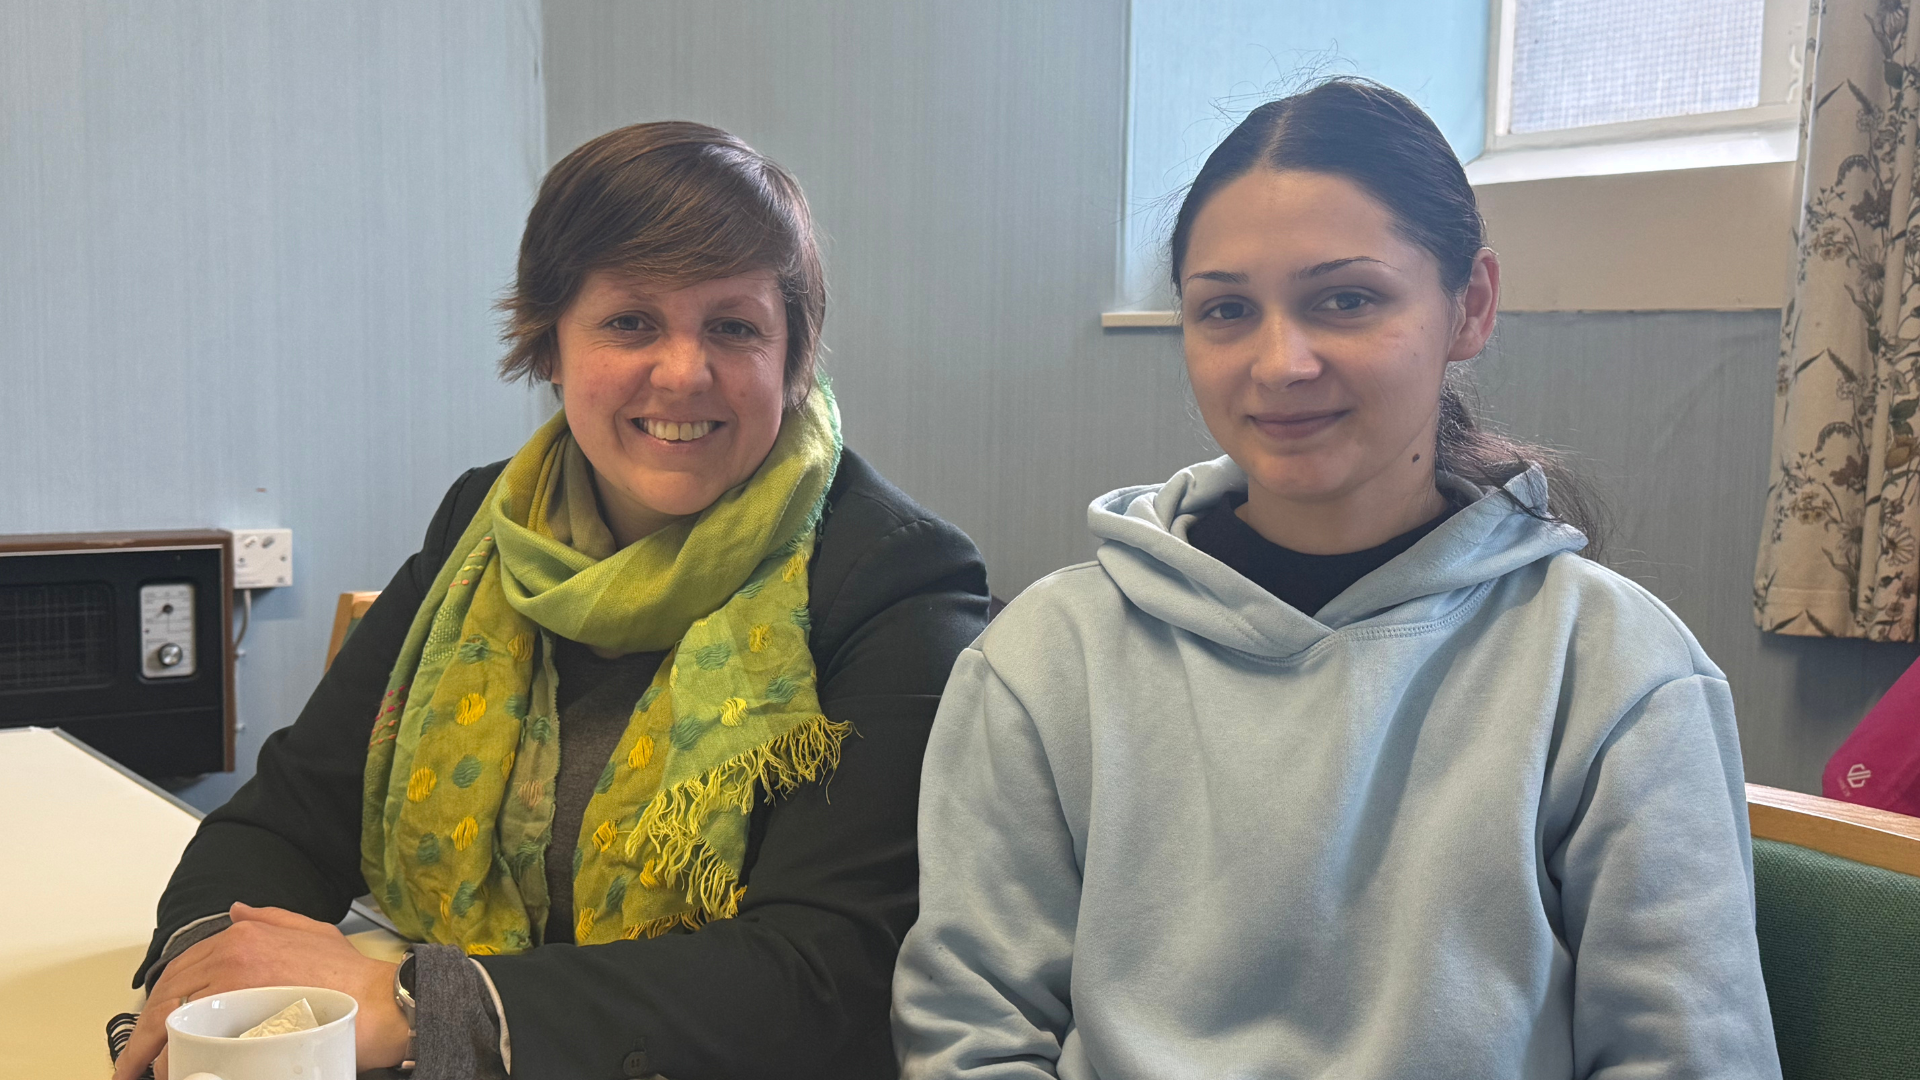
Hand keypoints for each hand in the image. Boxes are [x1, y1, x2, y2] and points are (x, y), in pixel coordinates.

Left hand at [110, 902, 409, 1079]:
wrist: (381, 1003)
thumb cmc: (353, 977)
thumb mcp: (312, 931)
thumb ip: (270, 917)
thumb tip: (237, 911)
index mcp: (244, 937)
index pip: (180, 969)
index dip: (159, 1002)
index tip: (150, 1024)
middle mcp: (232, 957)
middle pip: (167, 997)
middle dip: (145, 1033)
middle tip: (135, 1061)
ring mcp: (235, 989)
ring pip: (173, 1021)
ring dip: (154, 1051)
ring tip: (149, 1072)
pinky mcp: (242, 1024)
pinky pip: (194, 1045)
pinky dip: (176, 1061)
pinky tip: (172, 1073)